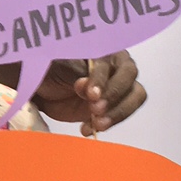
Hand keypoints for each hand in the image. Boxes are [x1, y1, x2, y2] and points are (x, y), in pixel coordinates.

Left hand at [30, 51, 144, 133]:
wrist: (45, 88)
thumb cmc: (55, 69)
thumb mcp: (63, 66)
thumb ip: (77, 72)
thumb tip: (85, 83)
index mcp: (107, 52)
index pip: (114, 64)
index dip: (103, 80)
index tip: (92, 95)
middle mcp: (117, 68)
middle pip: (130, 81)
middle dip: (114, 97)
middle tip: (96, 109)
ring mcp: (118, 89)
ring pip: (134, 99)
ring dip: (117, 113)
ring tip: (97, 124)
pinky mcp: (113, 108)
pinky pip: (120, 116)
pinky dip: (106, 124)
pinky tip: (87, 128)